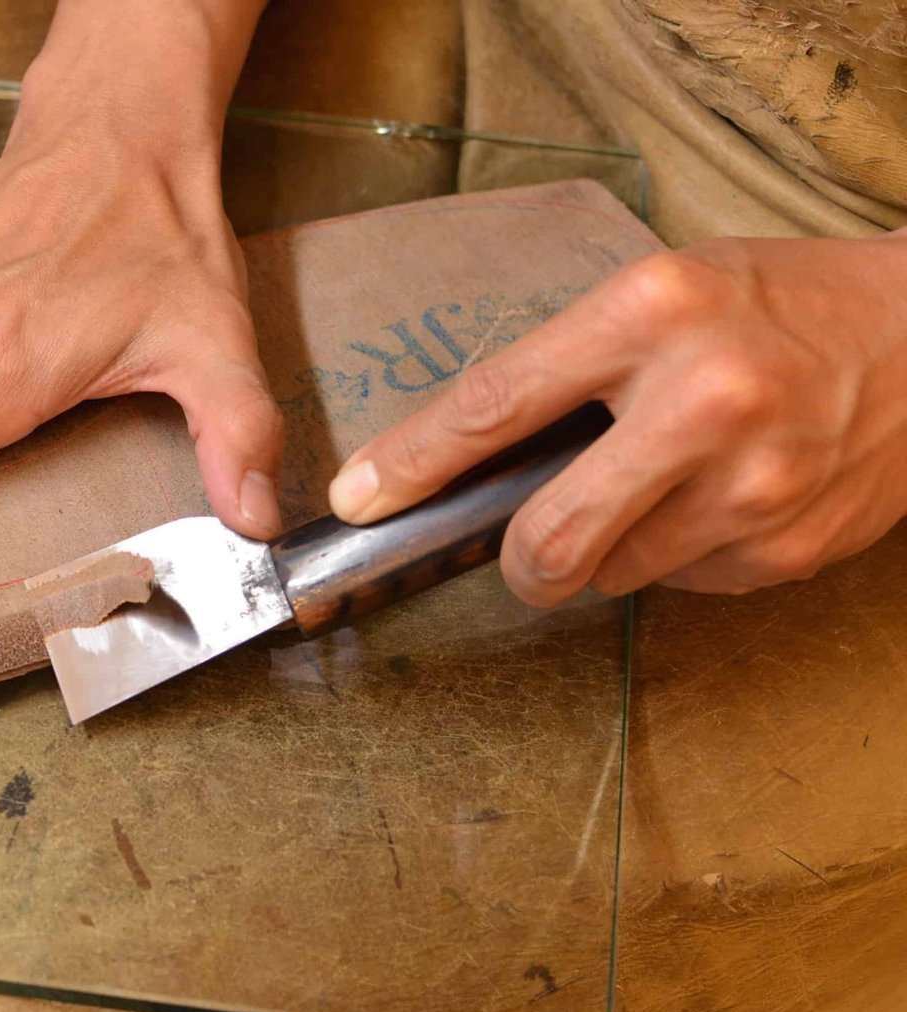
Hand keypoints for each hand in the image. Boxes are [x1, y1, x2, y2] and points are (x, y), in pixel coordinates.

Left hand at [328, 232, 906, 604]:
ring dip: (609, 553)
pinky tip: (723, 501)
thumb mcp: (664, 292)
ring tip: (660, 490)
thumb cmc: (779, 304)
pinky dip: (681, 555)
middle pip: (548, 537)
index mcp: (651, 311)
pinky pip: (686, 582)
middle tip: (521, 555)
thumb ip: (572, 364)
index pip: (496, 403)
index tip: (359, 498)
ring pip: (613, 574)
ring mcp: (753, 483)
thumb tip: (468, 460)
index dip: (412, 464)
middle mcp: (702, 398)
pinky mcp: (789, 545)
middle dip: (517, 565)